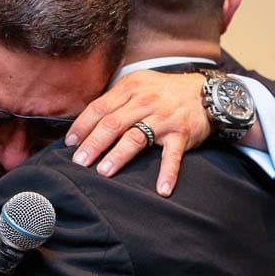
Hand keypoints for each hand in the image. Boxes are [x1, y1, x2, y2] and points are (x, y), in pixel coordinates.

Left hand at [65, 71, 210, 196]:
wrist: (205, 93)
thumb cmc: (164, 92)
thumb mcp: (138, 86)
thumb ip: (115, 101)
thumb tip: (86, 124)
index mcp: (130, 87)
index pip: (100, 107)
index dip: (83, 126)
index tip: (69, 143)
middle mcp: (146, 101)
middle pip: (113, 123)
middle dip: (93, 144)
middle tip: (79, 161)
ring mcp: (164, 118)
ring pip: (136, 138)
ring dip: (118, 156)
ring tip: (103, 171)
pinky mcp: (181, 134)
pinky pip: (172, 156)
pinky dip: (168, 173)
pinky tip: (161, 189)